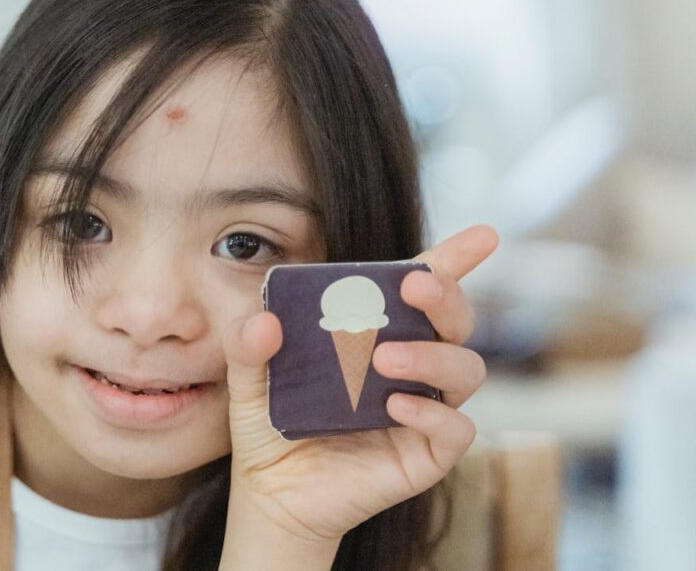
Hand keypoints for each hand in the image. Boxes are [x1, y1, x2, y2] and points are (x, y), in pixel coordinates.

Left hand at [223, 224, 497, 543]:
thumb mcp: (248, 379)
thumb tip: (264, 320)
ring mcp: (424, 408)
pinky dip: (432, 412)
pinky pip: (456, 428)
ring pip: (466, 369)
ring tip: (384, 358)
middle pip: (457, 319)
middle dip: (446, 296)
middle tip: (414, 288)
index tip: (483, 236)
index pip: (423, 289)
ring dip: (433, 354)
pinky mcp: (426, 453)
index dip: (454, 259)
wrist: (270, 494)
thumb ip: (247, 344)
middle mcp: (411, 364)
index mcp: (376, 332)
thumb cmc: (269, 425)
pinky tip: (394, 405)